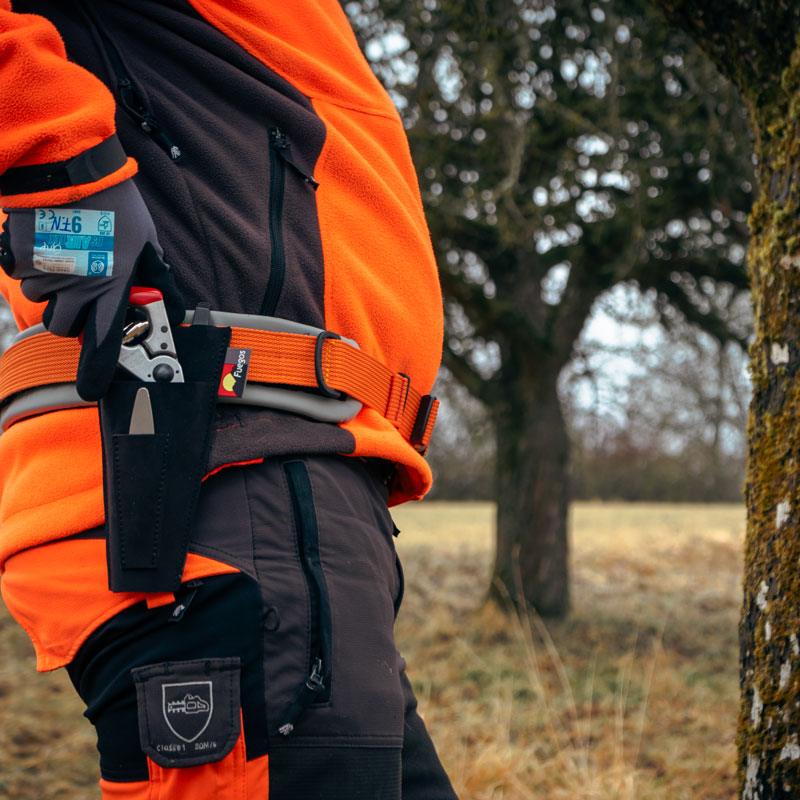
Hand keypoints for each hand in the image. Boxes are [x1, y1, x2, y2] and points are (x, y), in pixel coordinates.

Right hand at [0, 179, 183, 399]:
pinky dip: (30, 268)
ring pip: (40, 303)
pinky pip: (21, 277)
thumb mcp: (148, 243)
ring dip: (51, 291)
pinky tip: (47, 245)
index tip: (90, 389)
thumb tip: (176, 306)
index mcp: (111, 287)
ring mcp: (44, 275)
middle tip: (83, 293)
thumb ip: (158, 279)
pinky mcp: (17, 259)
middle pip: (64, 327)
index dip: (96, 370)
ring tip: (67, 259)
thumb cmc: (116, 205)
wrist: (69, 168)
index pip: (104, 342)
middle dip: (72, 317)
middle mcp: (76, 288)